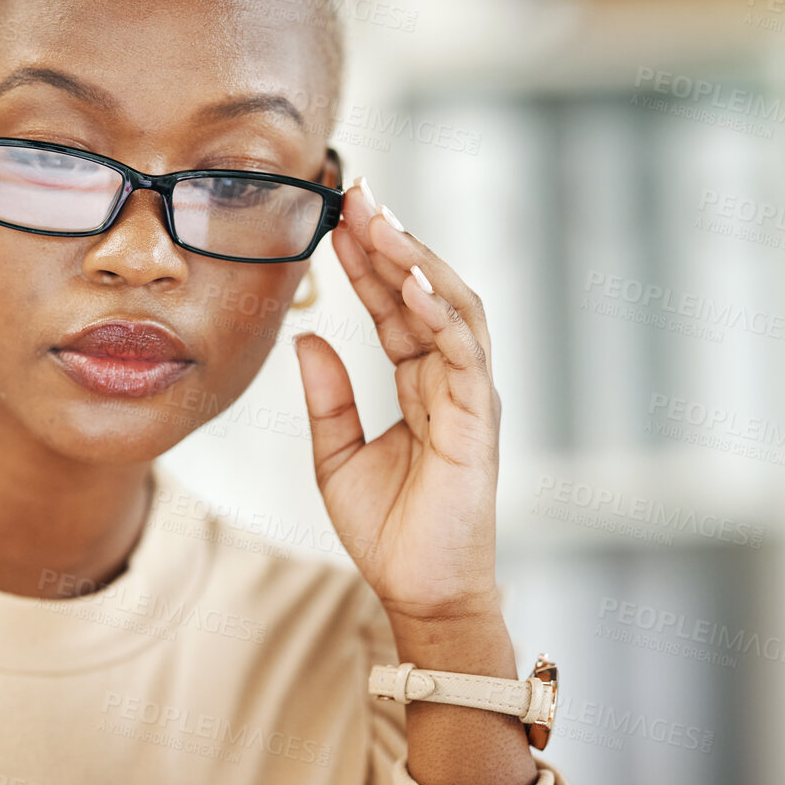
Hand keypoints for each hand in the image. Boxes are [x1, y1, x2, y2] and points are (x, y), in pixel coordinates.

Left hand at [292, 177, 502, 627]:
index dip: (368, 259)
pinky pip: (463, 352)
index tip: (338, 213)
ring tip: (381, 222)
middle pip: (425, 291)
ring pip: (451, 307)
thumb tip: (305, 337)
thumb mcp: (336, 454)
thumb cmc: (389, 531)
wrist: (418, 592)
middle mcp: (450, 379)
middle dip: (393, 240)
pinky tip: (411, 280)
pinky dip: (439, 312)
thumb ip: (326, 395)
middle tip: (358, 193)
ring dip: (417, 261)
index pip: (393, 304)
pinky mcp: (478, 420)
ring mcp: (469, 395)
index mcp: (420, 382)